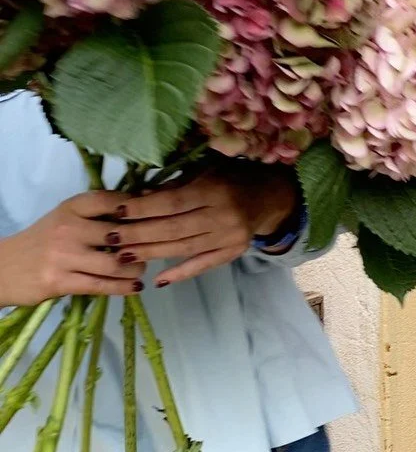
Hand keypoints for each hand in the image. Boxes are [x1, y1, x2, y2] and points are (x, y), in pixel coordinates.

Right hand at [0, 192, 145, 306]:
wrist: (4, 268)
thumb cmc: (44, 241)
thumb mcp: (65, 219)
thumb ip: (96, 215)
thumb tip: (141, 209)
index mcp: (71, 208)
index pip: (111, 201)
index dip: (137, 207)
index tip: (156, 214)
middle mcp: (68, 228)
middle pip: (120, 233)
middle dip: (143, 242)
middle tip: (155, 248)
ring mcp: (64, 256)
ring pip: (115, 263)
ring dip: (136, 268)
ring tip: (141, 269)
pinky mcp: (61, 281)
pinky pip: (102, 285)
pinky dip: (124, 287)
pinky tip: (136, 287)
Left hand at [111, 169, 297, 286]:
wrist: (267, 198)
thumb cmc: (230, 178)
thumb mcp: (204, 172)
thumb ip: (174, 185)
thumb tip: (139, 197)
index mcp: (215, 191)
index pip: (172, 203)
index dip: (143, 208)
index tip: (118, 211)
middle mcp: (224, 216)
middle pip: (174, 229)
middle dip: (139, 234)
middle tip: (111, 238)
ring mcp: (230, 238)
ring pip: (183, 249)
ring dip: (151, 253)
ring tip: (123, 256)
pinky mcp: (233, 254)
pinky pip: (203, 265)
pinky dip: (180, 273)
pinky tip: (159, 280)